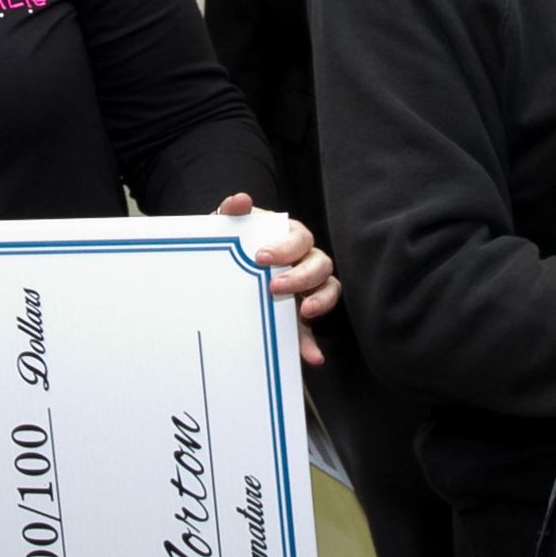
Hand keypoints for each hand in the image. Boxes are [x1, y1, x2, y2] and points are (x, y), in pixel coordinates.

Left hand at [214, 193, 340, 366]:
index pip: (300, 238)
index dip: (286, 247)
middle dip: (301, 276)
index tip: (261, 257)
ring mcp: (308, 289)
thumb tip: (240, 200)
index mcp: (290, 238)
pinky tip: (311, 356)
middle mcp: (306, 261)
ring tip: (304, 313)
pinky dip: (312, 344)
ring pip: (329, 290)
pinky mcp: (300, 317)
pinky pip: (312, 330)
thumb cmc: (235, 245)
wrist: (226, 269)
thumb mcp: (230, 229)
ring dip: (321, 302)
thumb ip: (233, 213)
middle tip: (274, 286)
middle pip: (320, 264)